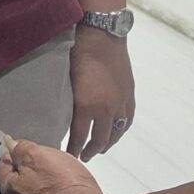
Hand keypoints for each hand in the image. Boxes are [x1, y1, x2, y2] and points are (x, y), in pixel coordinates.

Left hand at [0, 138, 105, 193]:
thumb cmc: (62, 185)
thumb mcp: (38, 155)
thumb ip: (21, 148)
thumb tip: (10, 143)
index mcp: (8, 190)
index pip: (3, 166)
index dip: (15, 154)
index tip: (28, 149)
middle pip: (18, 183)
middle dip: (29, 172)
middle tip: (48, 164)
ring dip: (42, 188)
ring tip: (61, 180)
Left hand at [66, 28, 135, 159]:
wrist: (102, 36)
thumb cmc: (78, 54)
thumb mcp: (67, 82)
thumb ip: (68, 103)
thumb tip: (64, 118)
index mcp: (87, 107)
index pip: (79, 137)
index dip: (74, 149)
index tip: (68, 156)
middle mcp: (106, 109)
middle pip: (100, 140)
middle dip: (91, 151)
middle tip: (83, 156)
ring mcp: (120, 103)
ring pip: (116, 132)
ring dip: (107, 143)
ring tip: (100, 148)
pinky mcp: (129, 95)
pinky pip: (127, 120)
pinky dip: (121, 129)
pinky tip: (116, 131)